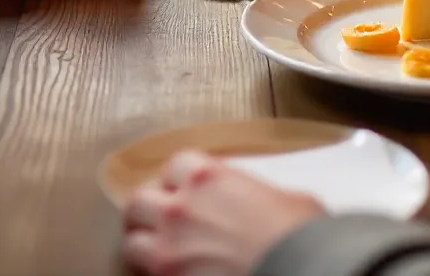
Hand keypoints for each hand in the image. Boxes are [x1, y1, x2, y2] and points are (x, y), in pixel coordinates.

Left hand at [123, 151, 323, 275]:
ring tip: (153, 246)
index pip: (173, 165)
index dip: (178, 177)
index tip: (184, 187)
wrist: (298, 268)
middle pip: (140, 199)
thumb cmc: (296, 230)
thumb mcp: (276, 194)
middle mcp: (180, 208)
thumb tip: (255, 203)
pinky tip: (170, 270)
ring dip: (141, 241)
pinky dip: (153, 271)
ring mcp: (170, 249)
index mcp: (205, 177)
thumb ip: (248, 192)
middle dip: (147, 207)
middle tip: (158, 215)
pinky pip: (145, 274)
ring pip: (132, 241)